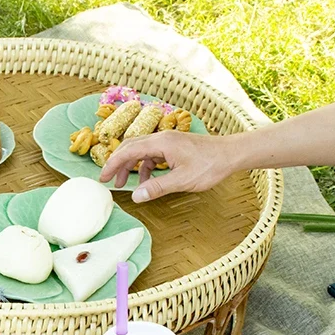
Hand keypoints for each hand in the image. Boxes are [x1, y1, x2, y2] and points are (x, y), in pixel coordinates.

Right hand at [99, 131, 238, 202]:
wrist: (231, 154)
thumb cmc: (210, 165)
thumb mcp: (182, 181)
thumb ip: (157, 188)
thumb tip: (135, 196)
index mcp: (161, 143)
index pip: (128, 151)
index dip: (113, 164)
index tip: (103, 177)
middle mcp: (161, 138)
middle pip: (130, 147)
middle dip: (118, 164)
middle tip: (108, 180)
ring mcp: (168, 141)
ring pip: (140, 150)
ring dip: (131, 166)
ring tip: (126, 183)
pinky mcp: (173, 146)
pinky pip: (151, 154)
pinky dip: (145, 167)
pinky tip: (148, 181)